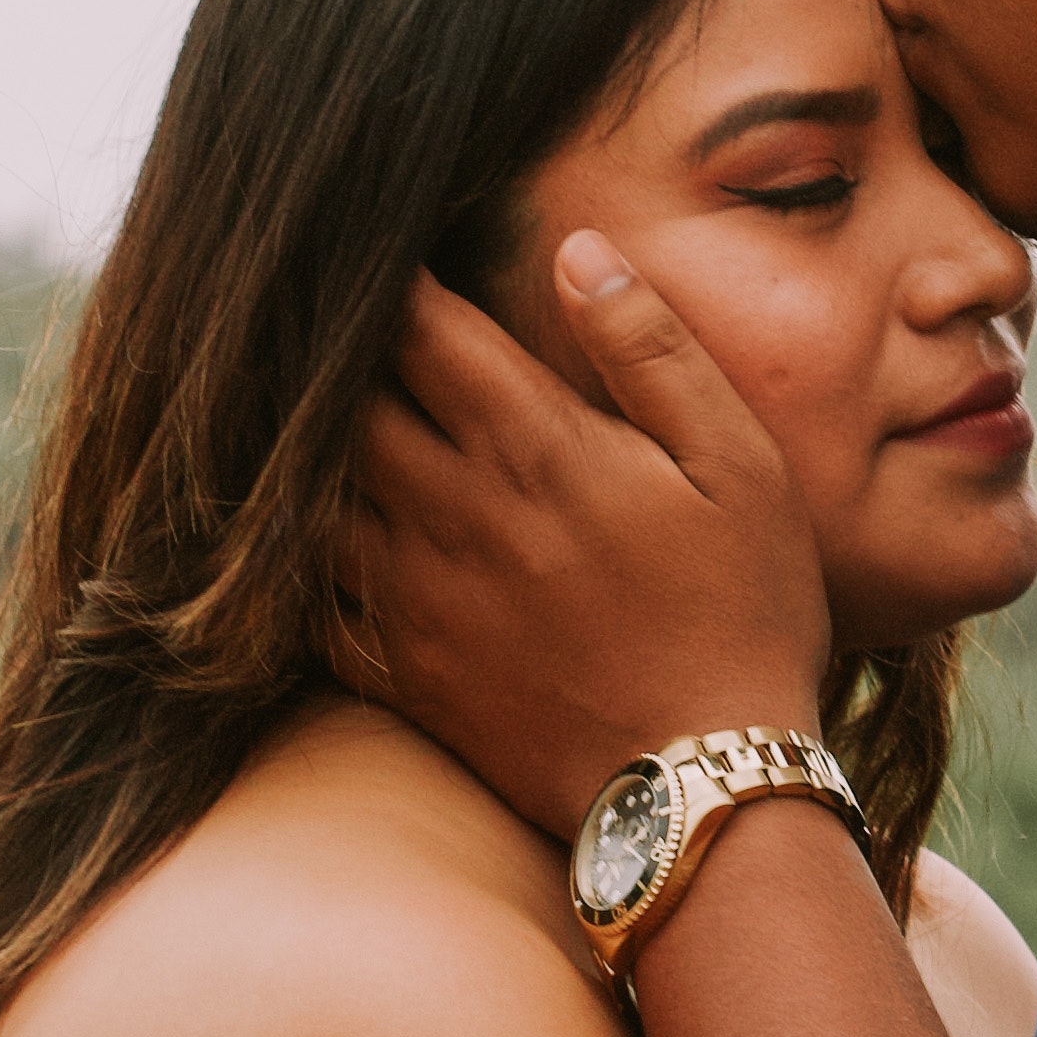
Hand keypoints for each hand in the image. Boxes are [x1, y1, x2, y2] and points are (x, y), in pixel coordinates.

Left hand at [335, 233, 830, 835]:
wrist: (707, 790)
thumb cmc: (743, 616)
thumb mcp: (739, 466)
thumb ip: (653, 352)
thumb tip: (578, 252)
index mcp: (536, 446)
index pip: (420, 328)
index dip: (385, 277)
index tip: (369, 246)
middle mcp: (455, 512)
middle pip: (343, 404)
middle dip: (324, 354)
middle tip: (307, 319)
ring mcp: (419, 598)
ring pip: (310, 497)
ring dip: (299, 452)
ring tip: (293, 416)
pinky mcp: (407, 674)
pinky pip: (313, 602)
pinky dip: (293, 561)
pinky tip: (301, 539)